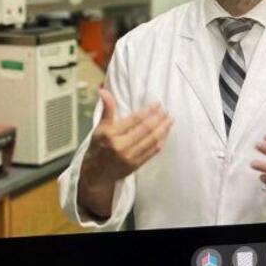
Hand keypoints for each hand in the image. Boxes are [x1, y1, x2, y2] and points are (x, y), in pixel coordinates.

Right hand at [78, 88, 172, 216]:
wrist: (96, 174)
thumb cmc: (98, 147)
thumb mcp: (100, 128)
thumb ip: (107, 109)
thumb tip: (104, 90)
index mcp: (111, 135)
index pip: (134, 120)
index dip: (148, 111)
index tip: (157, 104)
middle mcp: (121, 147)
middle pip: (145, 130)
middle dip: (158, 119)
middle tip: (167, 111)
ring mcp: (129, 158)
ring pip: (151, 141)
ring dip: (163, 129)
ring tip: (170, 120)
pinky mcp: (136, 165)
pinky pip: (153, 152)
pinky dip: (161, 141)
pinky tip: (166, 133)